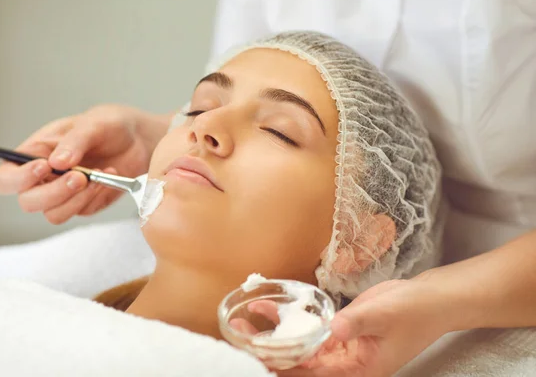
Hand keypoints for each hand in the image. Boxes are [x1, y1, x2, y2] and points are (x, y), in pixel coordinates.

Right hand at [0, 104, 171, 223]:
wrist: (139, 140)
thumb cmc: (110, 125)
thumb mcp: (94, 124)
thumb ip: (74, 142)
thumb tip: (57, 163)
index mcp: (34, 154)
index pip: (6, 178)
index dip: (18, 179)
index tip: (44, 167)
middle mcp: (43, 178)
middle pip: (28, 202)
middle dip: (54, 193)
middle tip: (81, 177)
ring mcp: (62, 194)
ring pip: (53, 214)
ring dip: (78, 198)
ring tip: (101, 174)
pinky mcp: (83, 204)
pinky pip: (81, 211)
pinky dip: (96, 196)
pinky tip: (110, 177)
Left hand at [240, 278, 453, 376]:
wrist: (429, 300)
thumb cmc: (414, 312)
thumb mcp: (384, 316)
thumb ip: (357, 323)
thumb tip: (333, 329)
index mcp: (358, 369)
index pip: (313, 373)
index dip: (284, 365)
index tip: (256, 357)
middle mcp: (345, 363)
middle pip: (301, 363)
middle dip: (271, 352)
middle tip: (239, 337)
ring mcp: (341, 346)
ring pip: (301, 346)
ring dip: (275, 336)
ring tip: (243, 323)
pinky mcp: (339, 330)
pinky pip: (310, 330)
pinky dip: (290, 321)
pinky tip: (268, 310)